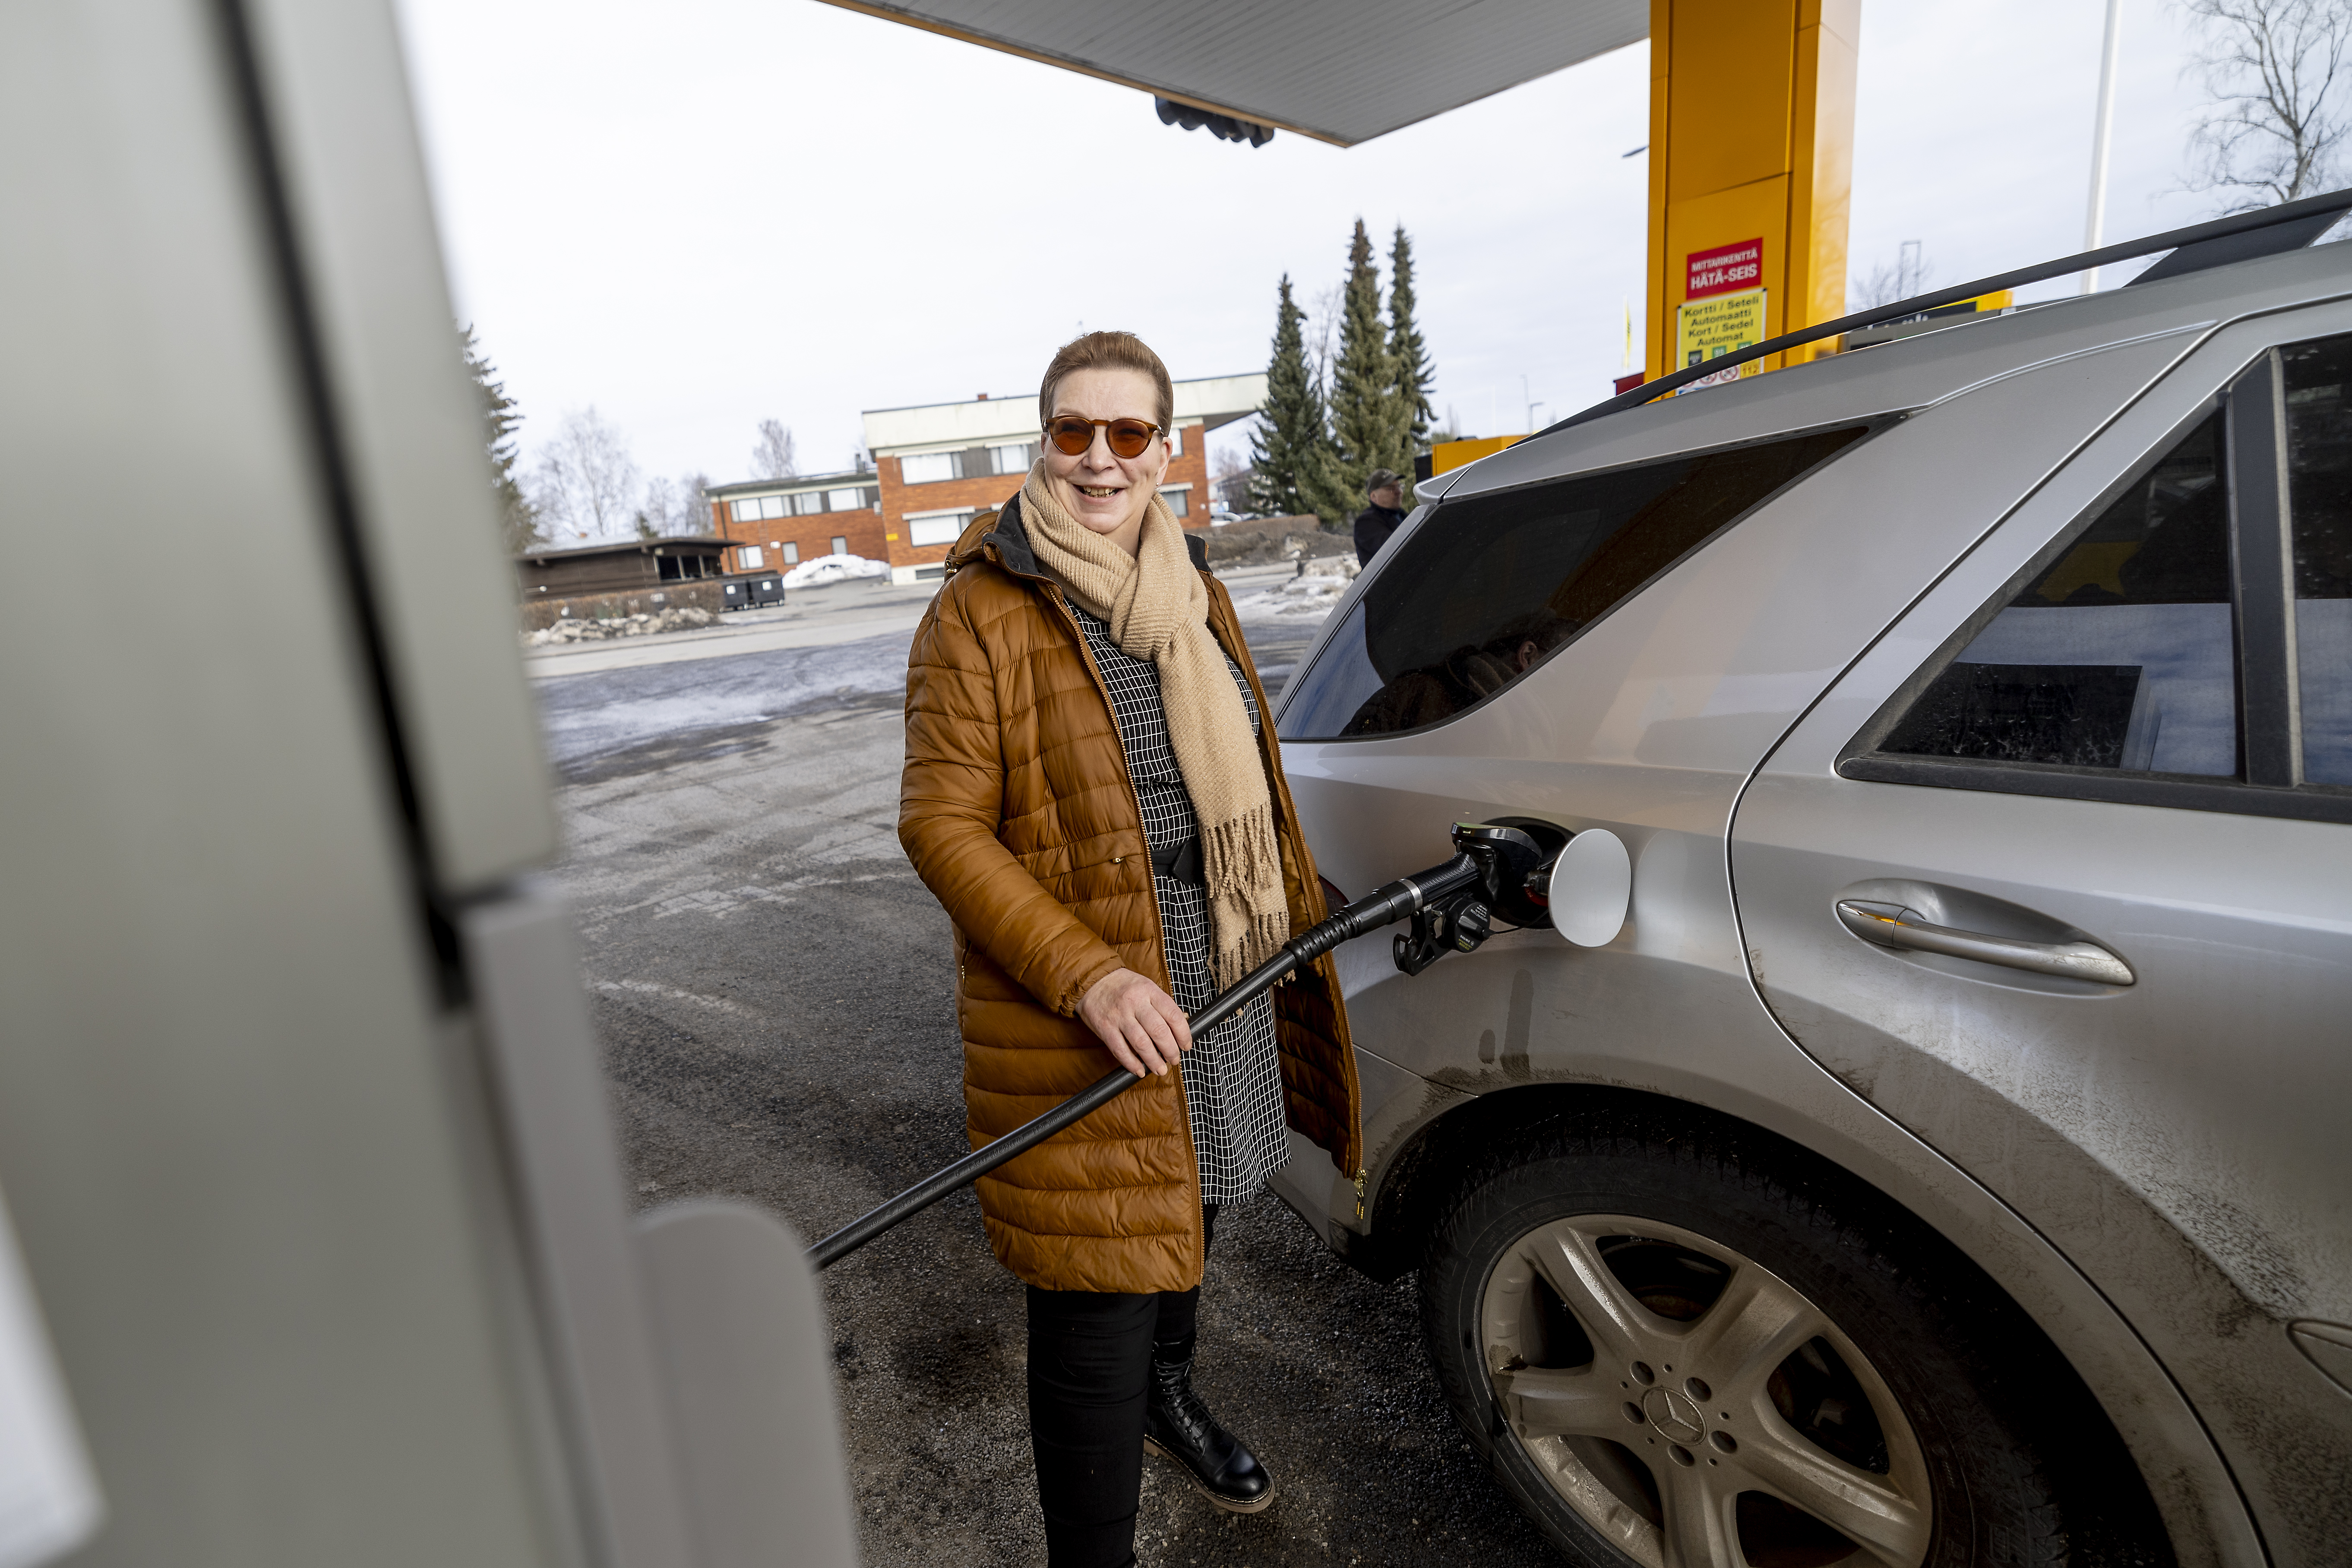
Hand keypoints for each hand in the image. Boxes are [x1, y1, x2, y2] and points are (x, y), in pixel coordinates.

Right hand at [1077, 968, 1192, 1078]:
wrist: (1093, 980)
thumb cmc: (1124, 986)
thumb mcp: (1146, 987)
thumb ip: (1162, 1005)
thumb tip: (1180, 1028)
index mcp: (1149, 991)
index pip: (1173, 1015)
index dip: (1183, 1034)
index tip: (1186, 1045)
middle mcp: (1135, 1002)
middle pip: (1159, 1031)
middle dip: (1170, 1051)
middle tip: (1174, 1059)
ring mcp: (1119, 1016)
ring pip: (1141, 1043)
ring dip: (1153, 1061)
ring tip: (1160, 1069)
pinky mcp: (1105, 1027)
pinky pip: (1120, 1050)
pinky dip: (1131, 1064)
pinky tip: (1139, 1070)